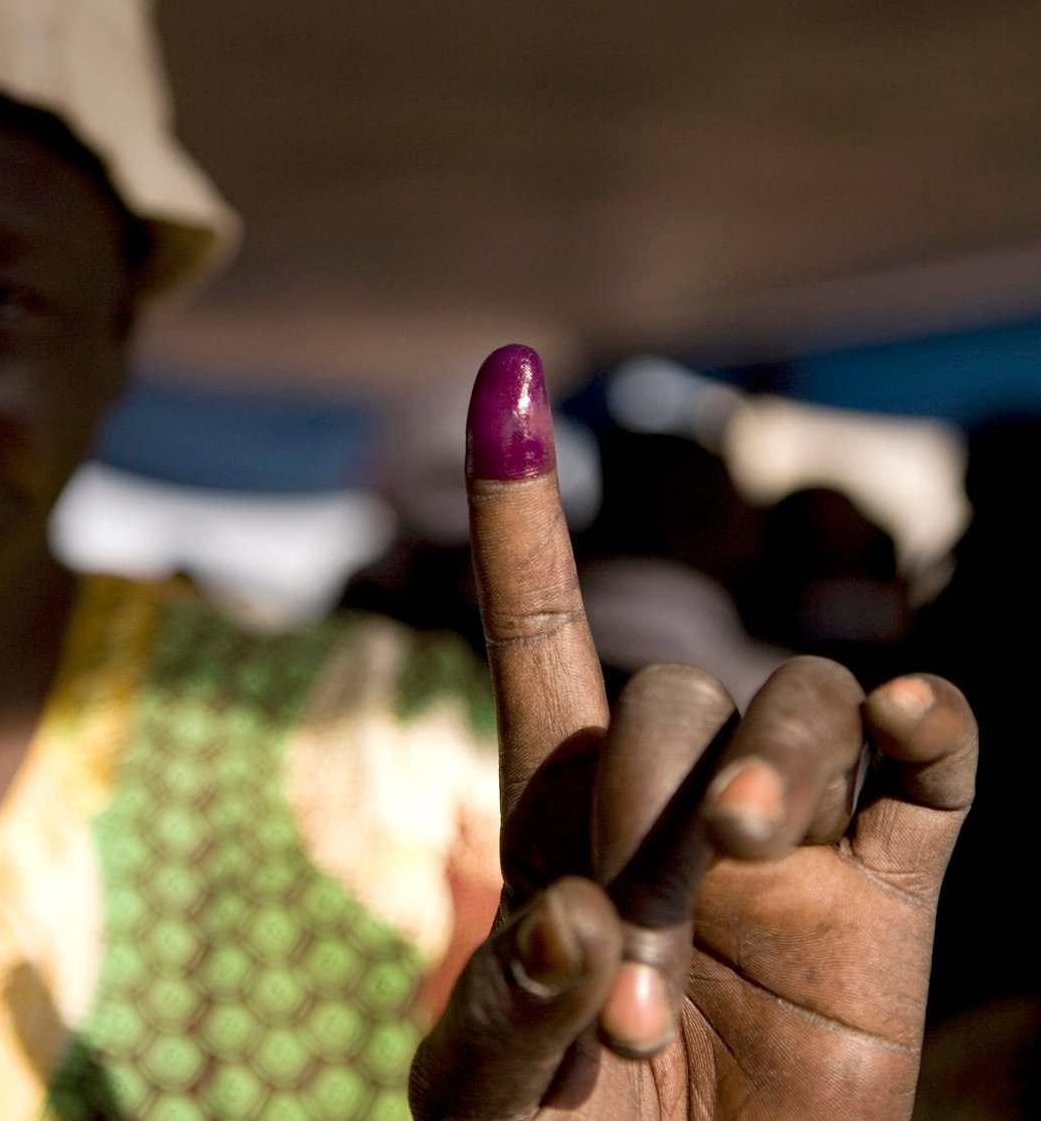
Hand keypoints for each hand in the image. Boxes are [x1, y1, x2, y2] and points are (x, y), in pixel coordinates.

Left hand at [409, 345, 976, 1120]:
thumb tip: (575, 918)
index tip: (503, 376)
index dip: (519, 515)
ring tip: (729, 870)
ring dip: (761, 768)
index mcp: (557, 818)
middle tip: (629, 967)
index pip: (537, 633)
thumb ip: (509, 1005)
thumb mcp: (490, 1092)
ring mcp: (791, 838)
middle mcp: (673, 800)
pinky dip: (932, 728)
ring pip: (799, 704)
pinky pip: (937, 770)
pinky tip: (912, 726)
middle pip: (665, 693)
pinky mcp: (887, 897)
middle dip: (640, 803)